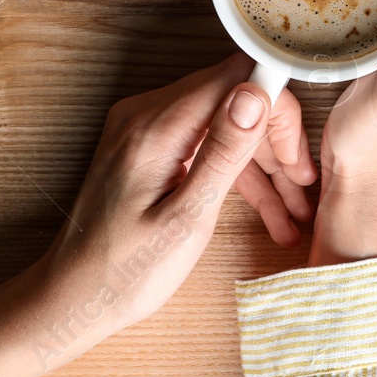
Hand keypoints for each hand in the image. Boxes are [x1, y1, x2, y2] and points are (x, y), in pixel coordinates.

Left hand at [0, 55, 311, 376]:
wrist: (73, 298)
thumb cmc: (125, 272)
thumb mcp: (187, 218)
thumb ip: (222, 151)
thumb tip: (255, 92)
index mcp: (155, 126)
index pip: (235, 78)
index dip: (276, 108)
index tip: (298, 154)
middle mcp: (147, 113)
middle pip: (234, 98)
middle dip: (275, 141)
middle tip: (303, 189)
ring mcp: (146, 127)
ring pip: (225, 123)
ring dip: (262, 163)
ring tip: (295, 210)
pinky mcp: (150, 146)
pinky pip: (206, 142)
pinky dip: (236, 171)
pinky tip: (268, 209)